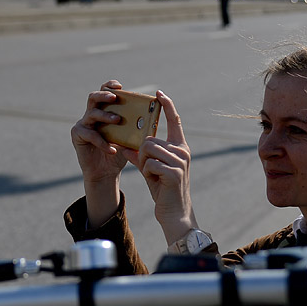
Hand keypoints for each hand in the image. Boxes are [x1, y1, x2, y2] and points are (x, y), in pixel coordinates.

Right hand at [71, 80, 129, 227]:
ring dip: (105, 115)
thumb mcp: (128, 139)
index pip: (105, 92)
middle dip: (104, 95)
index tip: (119, 86)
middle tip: (114, 98)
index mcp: (104, 110)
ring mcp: (83, 124)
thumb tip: (151, 120)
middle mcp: (91, 114)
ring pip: (91, 113)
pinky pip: (90, 134)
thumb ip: (135, 128)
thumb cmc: (118, 153)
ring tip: (117, 120)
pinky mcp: (78, 135)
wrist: (105, 173)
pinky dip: (103, 142)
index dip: (110, 86)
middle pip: (93, 97)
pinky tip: (112, 150)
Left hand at [128, 90, 198, 245]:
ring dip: (144, 163)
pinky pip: (149, 164)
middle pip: (150, 139)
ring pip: (148, 149)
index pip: (174, 121)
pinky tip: (156, 182)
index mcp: (179, 147)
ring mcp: (180, 161)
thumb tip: (124, 145)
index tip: (159, 93)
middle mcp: (182, 151)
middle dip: (142, 154)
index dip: (167, 105)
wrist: (174, 212)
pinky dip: (147, 173)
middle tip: (149, 169)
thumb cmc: (163, 189)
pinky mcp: (174, 172)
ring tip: (153, 175)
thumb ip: (140, 156)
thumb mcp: (150, 169)